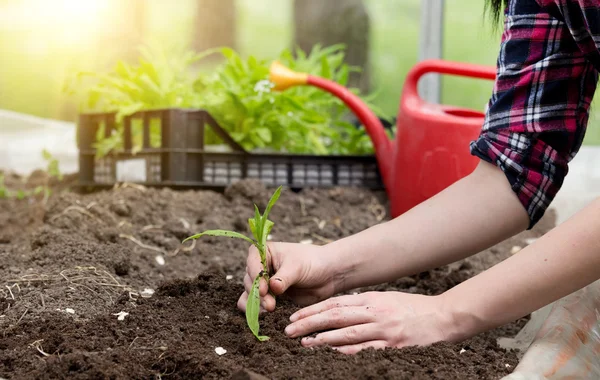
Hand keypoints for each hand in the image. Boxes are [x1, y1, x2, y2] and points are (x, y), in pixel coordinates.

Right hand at [237, 242, 337, 311]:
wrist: (327, 276)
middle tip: (270, 305)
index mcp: (264, 251)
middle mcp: (260, 266)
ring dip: (257, 303)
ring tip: (270, 309)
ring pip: (251, 293)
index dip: (255, 276)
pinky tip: (264, 315)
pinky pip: (256, 304)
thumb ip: (283, 278)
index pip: (253, 262)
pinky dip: (257, 310)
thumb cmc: (313, 263)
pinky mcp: (269, 296)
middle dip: (258, 294)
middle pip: (250, 280)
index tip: (264, 289)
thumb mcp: (297, 268)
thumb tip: (272, 287)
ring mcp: (264, 281)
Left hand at [283, 291, 454, 353]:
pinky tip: (331, 354)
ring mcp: (385, 330)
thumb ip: (365, 305)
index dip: (313, 310)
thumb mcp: (387, 300)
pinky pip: (366, 350)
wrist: (445, 316)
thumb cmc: (414, 308)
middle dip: (310, 323)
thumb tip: (339, 312)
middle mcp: (375, 312)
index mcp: (372, 299)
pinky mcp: (394, 346)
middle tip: (289, 330)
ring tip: (303, 343)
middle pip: (336, 317)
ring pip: (347, 334)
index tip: (295, 316)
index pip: (336, 304)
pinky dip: (346, 352)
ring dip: (323, 339)